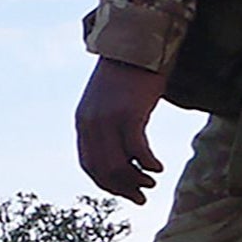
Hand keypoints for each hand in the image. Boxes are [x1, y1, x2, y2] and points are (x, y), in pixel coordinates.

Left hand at [75, 56, 167, 202]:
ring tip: (151, 182)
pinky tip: (159, 167)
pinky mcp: (129, 113)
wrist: (134, 44)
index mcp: (82, 122)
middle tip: (141, 197)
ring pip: (118, 164)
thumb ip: (107, 125)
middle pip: (103, 170)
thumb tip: (124, 154)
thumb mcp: (107, 102)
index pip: (89, 165)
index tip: (125, 192)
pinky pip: (137, 150)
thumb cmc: (126, 74)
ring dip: (136, 179)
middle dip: (123, 188)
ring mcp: (108, 119)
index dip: (107, 184)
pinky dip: (148, 163)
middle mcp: (90, 123)